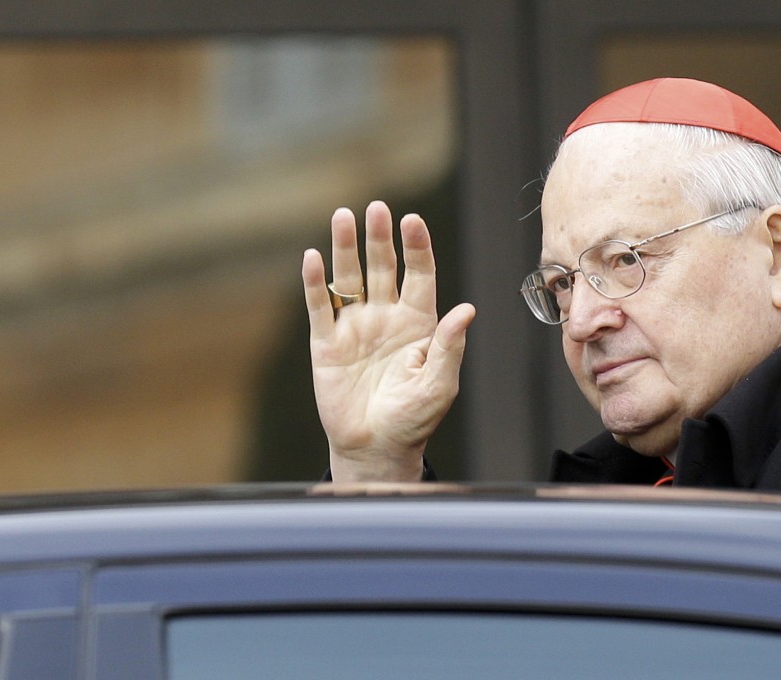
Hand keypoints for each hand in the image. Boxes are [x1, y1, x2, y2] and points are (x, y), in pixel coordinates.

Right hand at [302, 200, 475, 481]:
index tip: (413, 220)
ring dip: (345, 248)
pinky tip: (313, 257)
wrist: (376, 448)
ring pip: (349, 278)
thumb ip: (449, 346)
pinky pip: (320, 306)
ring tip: (343, 216)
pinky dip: (315, 282)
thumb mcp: (439, 384)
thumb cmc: (414, 419)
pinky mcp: (327, 343)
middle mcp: (386, 317)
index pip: (419, 275)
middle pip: (383, 267)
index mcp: (418, 323)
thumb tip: (467, 310)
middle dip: (380, 238)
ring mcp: (355, 327)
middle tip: (377, 208)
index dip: (416, 247)